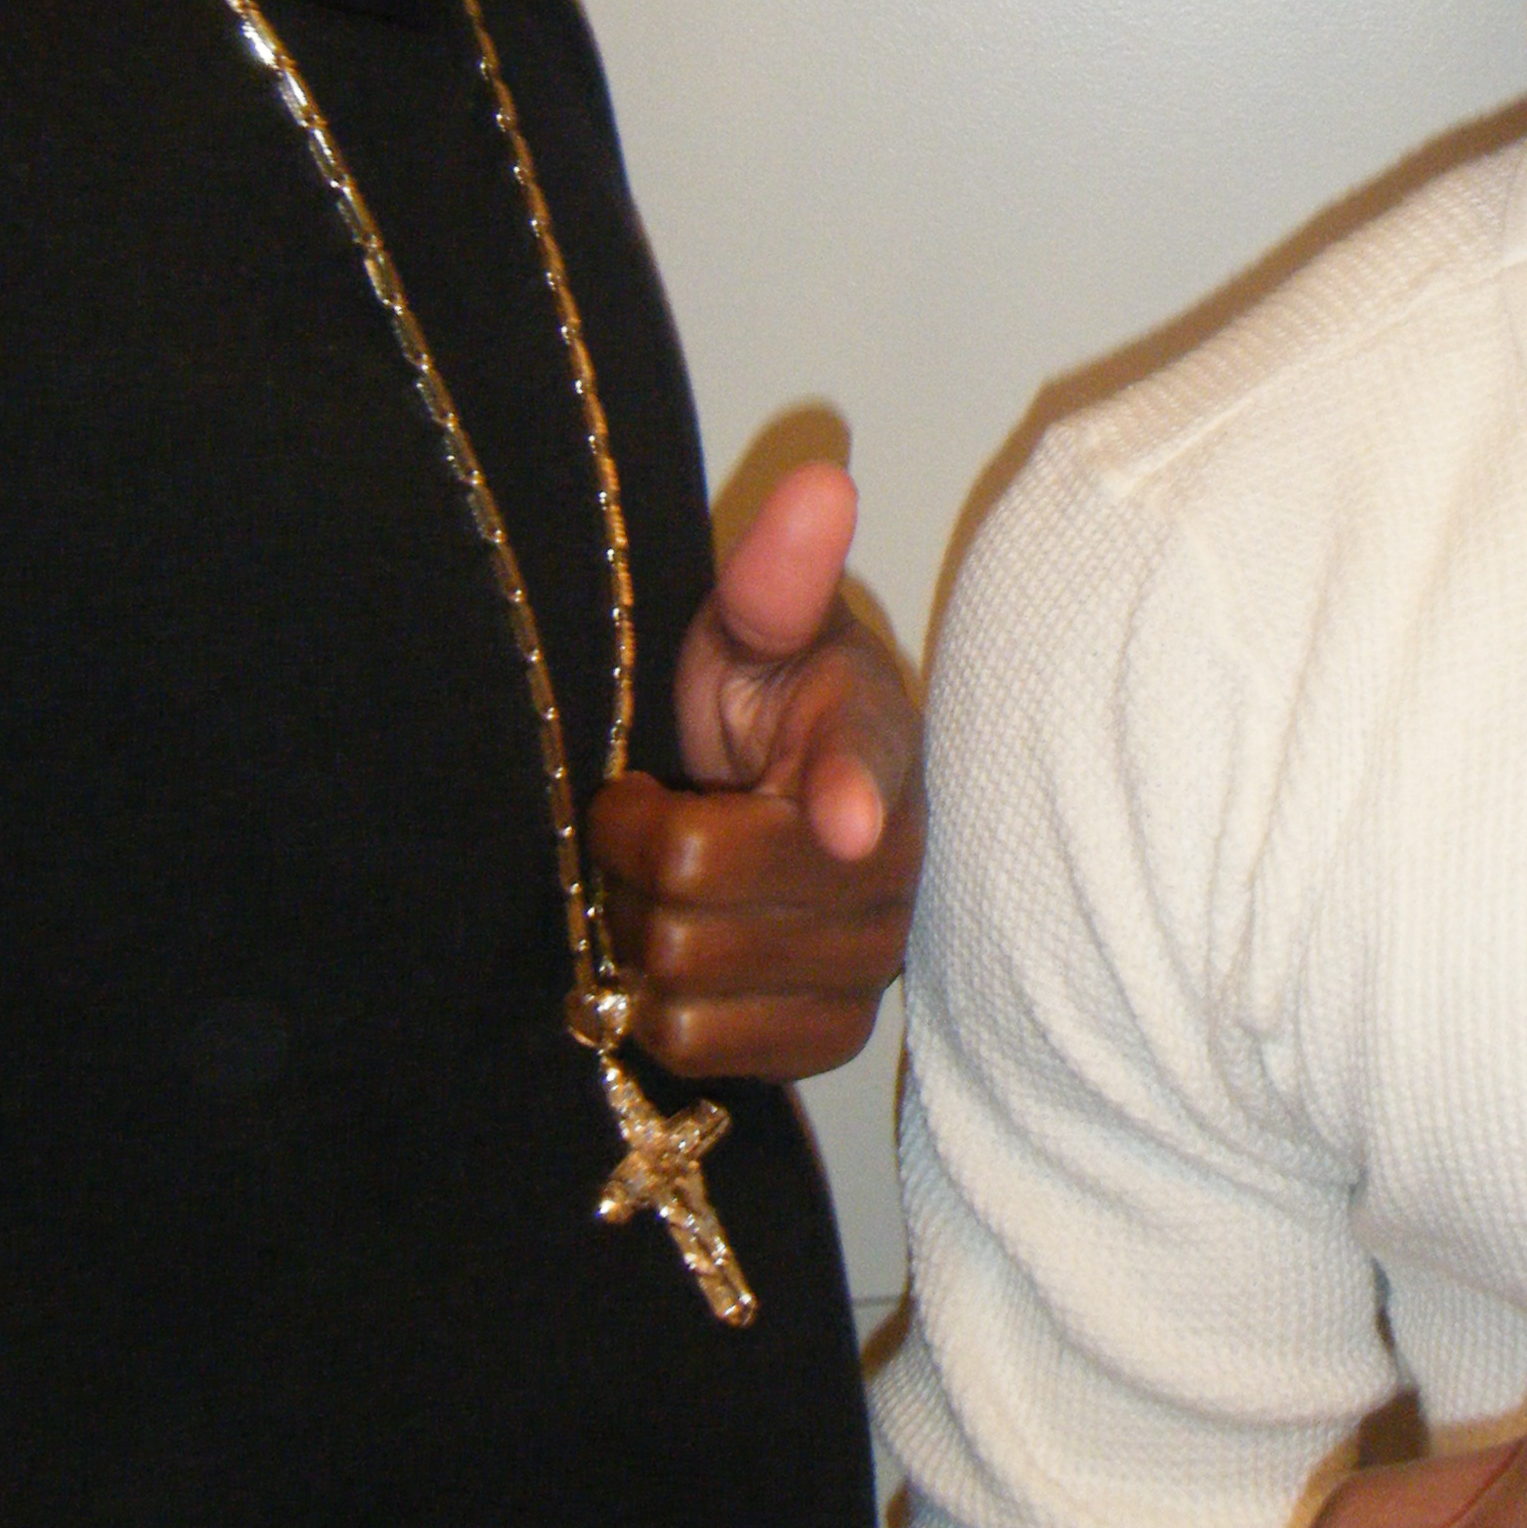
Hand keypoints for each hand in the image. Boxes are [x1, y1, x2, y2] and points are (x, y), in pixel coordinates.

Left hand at [588, 463, 921, 1080]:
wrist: (775, 796)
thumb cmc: (766, 697)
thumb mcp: (751, 624)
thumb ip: (776, 572)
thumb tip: (822, 480)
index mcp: (878, 743)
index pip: (869, 770)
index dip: (850, 794)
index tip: (841, 819)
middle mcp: (893, 864)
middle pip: (701, 892)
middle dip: (633, 855)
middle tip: (640, 810)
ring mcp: (869, 960)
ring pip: (690, 980)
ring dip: (639, 934)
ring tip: (657, 881)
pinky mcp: (829, 1036)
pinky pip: (706, 1048)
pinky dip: (663, 1007)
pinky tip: (678, 953)